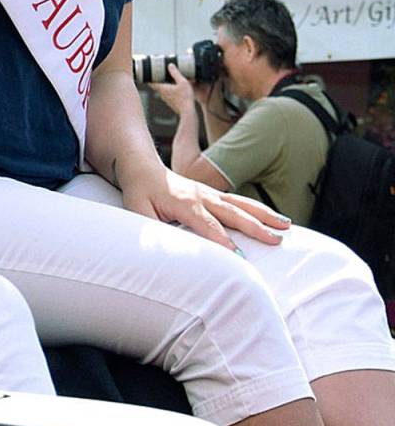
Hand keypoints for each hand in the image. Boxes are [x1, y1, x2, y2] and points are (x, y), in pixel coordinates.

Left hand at [120, 163, 290, 250]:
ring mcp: (209, 194)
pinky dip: (258, 210)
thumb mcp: (138, 210)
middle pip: (232, 213)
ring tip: (287, 226)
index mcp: (184, 203)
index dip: (223, 241)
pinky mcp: (212, 194)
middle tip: (277, 241)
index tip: (240, 257)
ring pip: (241, 205)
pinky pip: (239, 202)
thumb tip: (167, 247)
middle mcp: (201, 196)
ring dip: (265, 215)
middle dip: (255, 227)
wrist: (141, 167)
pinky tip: (276, 218)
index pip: (208, 225)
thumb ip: (152, 227)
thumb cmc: (139, 192)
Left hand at [148, 64, 196, 116]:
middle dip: (156, 79)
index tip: (146, 72)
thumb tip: (170, 65)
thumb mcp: (182, 82)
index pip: (151, 82)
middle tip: (157, 72)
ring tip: (166, 78)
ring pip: (162, 91)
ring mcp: (166, 100)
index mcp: (162, 89)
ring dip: (163, 85)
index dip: (148, 77)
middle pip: (156, 86)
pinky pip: (167, 94)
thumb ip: (176, 73)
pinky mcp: (171, 103)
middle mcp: (162, 94)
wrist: (188, 113)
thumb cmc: (185, 97)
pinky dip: (168, 90)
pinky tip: (174, 88)